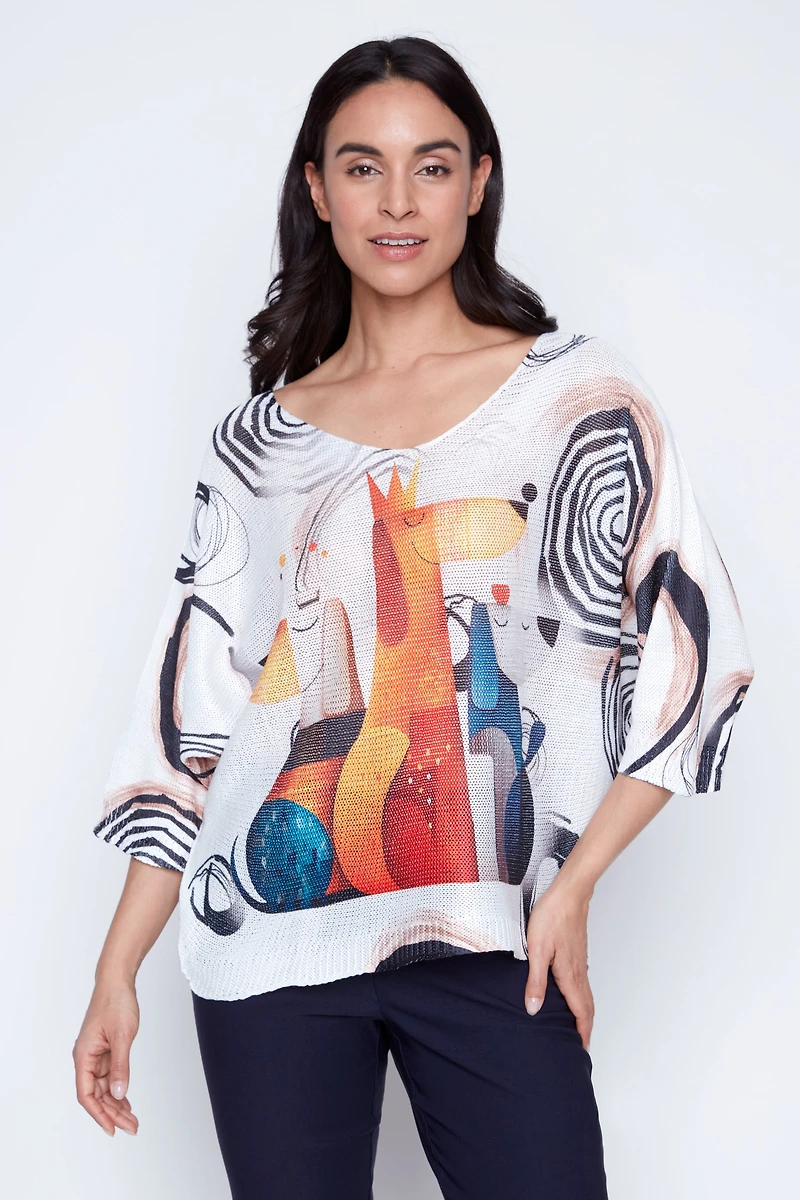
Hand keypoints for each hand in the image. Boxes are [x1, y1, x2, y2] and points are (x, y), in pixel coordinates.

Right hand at [73, 977, 139, 1136]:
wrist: (117, 981)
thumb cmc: (115, 1003)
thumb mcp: (122, 1036)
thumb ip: (120, 1066)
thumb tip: (118, 1094)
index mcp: (83, 1056)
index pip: (86, 1094)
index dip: (98, 1114)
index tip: (112, 1128)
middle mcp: (86, 1058)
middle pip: (96, 1094)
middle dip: (112, 1113)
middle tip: (131, 1127)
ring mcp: (95, 1055)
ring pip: (103, 1087)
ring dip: (116, 1104)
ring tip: (132, 1119)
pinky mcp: (105, 1050)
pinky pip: (109, 1076)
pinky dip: (118, 1089)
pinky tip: (126, 1101)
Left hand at [523, 881, 594, 1050]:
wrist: (569, 894)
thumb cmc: (552, 917)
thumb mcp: (537, 950)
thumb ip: (536, 981)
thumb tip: (534, 1009)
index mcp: (570, 976)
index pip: (580, 1013)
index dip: (582, 1034)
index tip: (581, 1051)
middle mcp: (579, 972)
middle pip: (587, 1008)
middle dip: (585, 1029)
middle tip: (581, 1046)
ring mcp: (580, 962)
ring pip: (586, 995)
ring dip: (584, 1015)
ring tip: (577, 1027)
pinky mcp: (577, 954)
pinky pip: (582, 984)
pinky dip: (581, 998)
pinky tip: (571, 996)